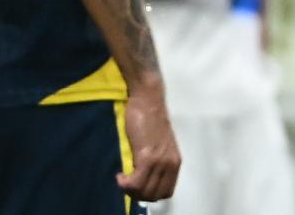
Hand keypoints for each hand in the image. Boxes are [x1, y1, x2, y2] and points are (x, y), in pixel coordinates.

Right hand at [116, 86, 181, 200]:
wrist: (147, 99)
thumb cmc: (150, 117)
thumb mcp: (159, 144)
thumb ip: (157, 161)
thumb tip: (145, 178)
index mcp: (175, 162)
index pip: (166, 192)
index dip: (150, 194)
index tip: (137, 186)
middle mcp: (170, 163)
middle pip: (154, 195)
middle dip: (138, 195)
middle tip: (126, 184)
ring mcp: (159, 161)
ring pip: (144, 191)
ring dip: (129, 190)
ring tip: (122, 179)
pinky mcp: (146, 156)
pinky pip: (135, 182)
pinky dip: (125, 184)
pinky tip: (119, 175)